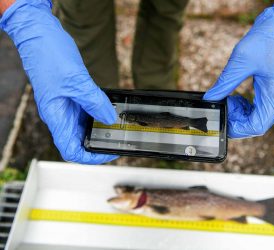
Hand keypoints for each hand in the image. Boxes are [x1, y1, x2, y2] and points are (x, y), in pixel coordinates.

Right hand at [0, 0, 117, 163]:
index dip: (91, 156)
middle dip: (99, 142)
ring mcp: (66, 104)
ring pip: (84, 125)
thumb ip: (95, 102)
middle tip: (117, 137)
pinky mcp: (71, 94)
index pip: (71, 150)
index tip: (108, 152)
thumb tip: (110, 118)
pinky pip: (86, 109)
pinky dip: (98, 110)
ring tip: (116, 123)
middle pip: (79, 140)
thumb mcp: (76, 81)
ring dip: (100, 126)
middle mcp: (60, 114)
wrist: (39, 33)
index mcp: (56, 116)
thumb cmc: (48, 55)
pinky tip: (108, 107)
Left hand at [203, 1, 273, 137]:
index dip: (237, 127)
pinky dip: (251, 107)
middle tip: (225, 105)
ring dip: (244, 114)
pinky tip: (240, 97)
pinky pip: (266, 108)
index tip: (223, 118)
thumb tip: (210, 98)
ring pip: (262, 117)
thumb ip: (224, 84)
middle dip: (238, 120)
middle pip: (259, 124)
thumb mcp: (241, 61)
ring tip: (231, 99)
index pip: (257, 126)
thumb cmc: (269, 37)